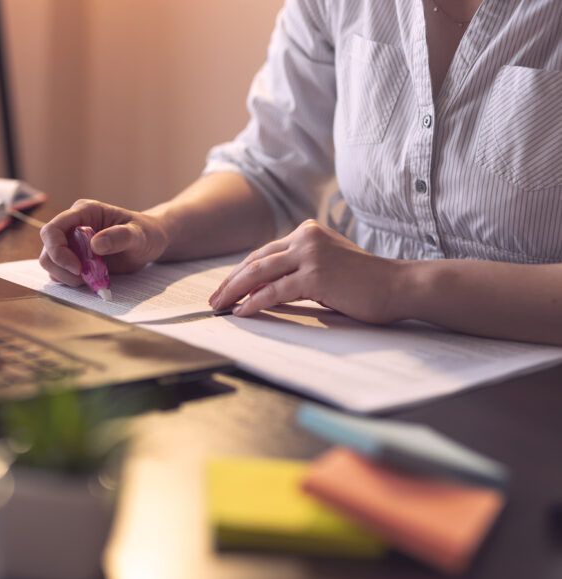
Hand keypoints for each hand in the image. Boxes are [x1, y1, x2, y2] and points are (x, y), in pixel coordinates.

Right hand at [39, 199, 169, 285]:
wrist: (150, 242)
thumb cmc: (146, 233)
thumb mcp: (139, 234)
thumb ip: (120, 236)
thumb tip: (95, 245)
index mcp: (84, 211)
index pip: (53, 229)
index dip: (58, 250)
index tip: (77, 268)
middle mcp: (73, 225)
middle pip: (48, 248)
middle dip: (60, 267)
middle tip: (82, 278)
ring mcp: (71, 242)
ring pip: (50, 261)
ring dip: (64, 276)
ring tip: (87, 280)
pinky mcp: (74, 257)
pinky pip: (60, 271)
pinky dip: (70, 280)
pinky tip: (89, 280)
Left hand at [208, 220, 403, 323]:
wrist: (398, 285)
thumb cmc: (365, 281)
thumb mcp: (327, 266)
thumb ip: (298, 269)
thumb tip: (262, 288)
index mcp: (307, 232)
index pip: (264, 252)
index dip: (242, 271)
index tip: (226, 287)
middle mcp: (306, 237)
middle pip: (256, 260)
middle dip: (231, 282)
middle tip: (214, 299)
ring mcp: (310, 255)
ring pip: (260, 273)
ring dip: (235, 292)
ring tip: (220, 306)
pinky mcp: (315, 276)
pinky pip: (275, 291)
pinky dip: (255, 302)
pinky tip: (242, 312)